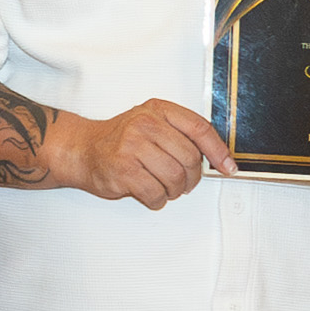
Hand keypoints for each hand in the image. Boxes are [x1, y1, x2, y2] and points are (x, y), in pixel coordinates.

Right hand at [45, 98, 234, 211]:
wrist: (82, 149)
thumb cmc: (120, 140)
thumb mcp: (151, 123)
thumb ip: (180, 135)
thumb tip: (217, 159)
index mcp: (157, 110)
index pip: (199, 128)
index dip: (218, 151)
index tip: (227, 167)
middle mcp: (145, 124)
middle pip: (190, 158)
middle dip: (191, 178)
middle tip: (184, 183)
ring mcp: (132, 147)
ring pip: (175, 179)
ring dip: (174, 191)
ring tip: (164, 189)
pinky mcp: (122, 170)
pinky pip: (155, 193)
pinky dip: (157, 200)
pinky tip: (150, 194)